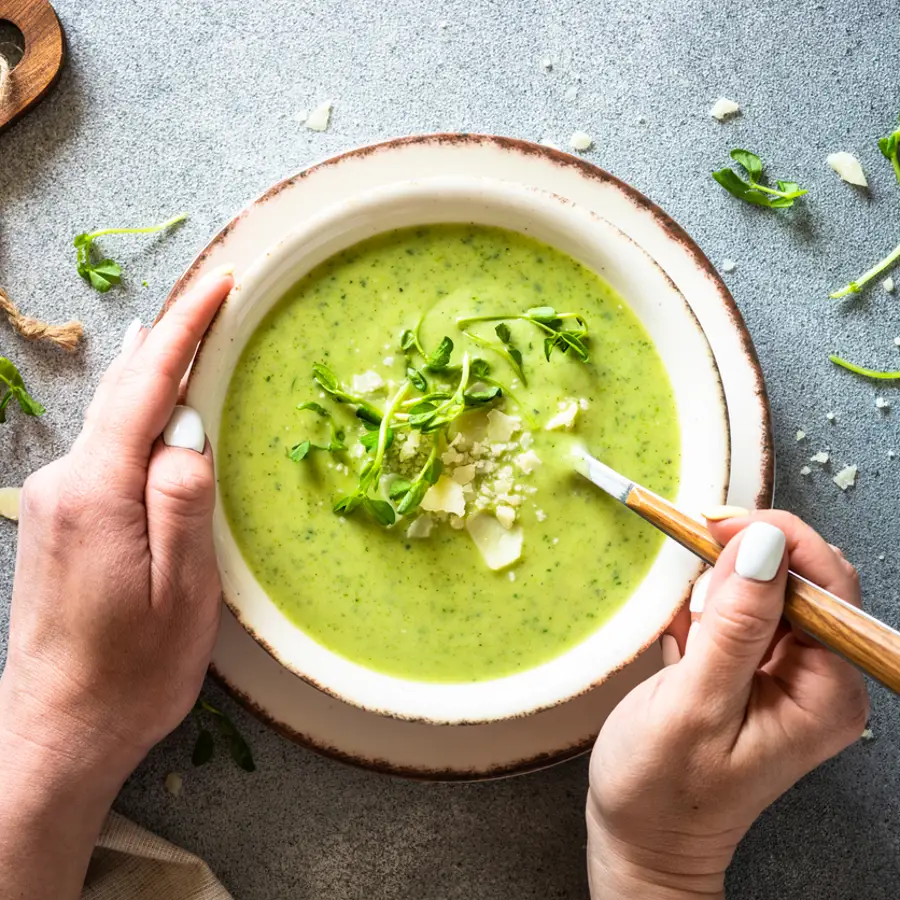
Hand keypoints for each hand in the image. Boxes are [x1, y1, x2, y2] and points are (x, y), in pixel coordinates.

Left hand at [0, 268, 231, 899]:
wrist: (59, 727)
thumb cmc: (133, 670)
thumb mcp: (183, 592)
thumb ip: (183, 501)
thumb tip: (188, 433)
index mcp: (97, 493)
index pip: (145, 387)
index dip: (186, 329)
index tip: (221, 286)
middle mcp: (64, 483)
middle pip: (125, 392)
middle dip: (172, 341)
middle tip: (217, 299)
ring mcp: (52, 499)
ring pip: (115, 422)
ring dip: (159, 384)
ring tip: (199, 350)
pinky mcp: (56, 517)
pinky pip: (107, 451)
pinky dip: (141, 424)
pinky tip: (163, 423)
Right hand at [585, 510, 868, 898]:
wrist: (643, 841)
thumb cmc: (662, 791)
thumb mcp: (695, 706)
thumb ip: (733, 626)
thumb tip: (764, 545)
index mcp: (825, 693)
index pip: (826, 583)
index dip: (775, 539)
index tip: (713, 524)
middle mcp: (818, 679)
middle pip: (800, 579)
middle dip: (742, 557)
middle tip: (688, 556)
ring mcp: (787, 675)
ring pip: (765, 589)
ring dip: (717, 584)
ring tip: (681, 624)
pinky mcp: (754, 672)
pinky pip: (739, 613)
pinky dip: (704, 606)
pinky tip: (680, 635)